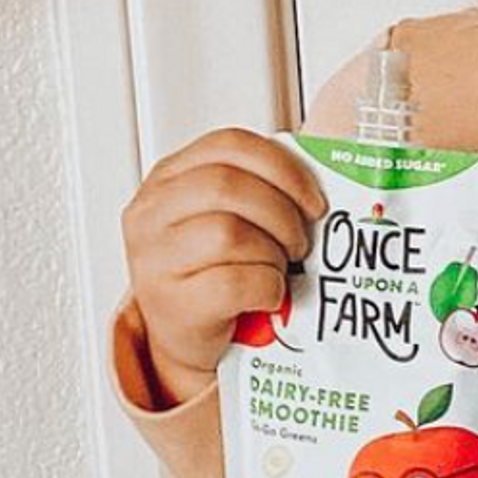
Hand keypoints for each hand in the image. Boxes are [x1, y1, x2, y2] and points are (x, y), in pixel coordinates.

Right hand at [120, 129, 326, 410]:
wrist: (186, 333)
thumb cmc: (213, 264)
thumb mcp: (225, 211)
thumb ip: (257, 184)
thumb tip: (326, 173)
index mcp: (169, 177)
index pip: (229, 144)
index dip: (282, 165)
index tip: (312, 196)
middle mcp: (151, 214)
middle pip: (229, 186)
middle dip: (282, 211)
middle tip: (300, 238)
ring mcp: (153, 261)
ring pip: (228, 233)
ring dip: (273, 251)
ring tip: (279, 266)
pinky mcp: (170, 305)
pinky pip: (234, 283)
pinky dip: (267, 287)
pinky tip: (268, 293)